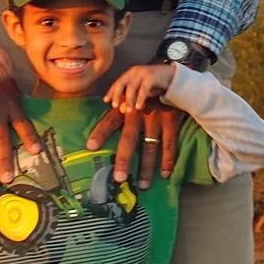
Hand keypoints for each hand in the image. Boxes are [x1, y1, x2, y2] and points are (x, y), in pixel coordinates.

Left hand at [88, 64, 181, 188]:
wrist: (172, 78)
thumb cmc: (146, 92)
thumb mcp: (131, 95)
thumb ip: (120, 106)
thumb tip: (104, 117)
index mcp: (126, 108)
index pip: (110, 121)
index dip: (100, 133)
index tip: (90, 147)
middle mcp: (139, 114)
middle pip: (129, 140)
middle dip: (124, 160)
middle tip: (119, 178)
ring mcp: (156, 118)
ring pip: (150, 147)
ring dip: (147, 167)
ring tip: (143, 185)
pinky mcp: (171, 120)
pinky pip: (170, 144)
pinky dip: (168, 159)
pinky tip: (165, 174)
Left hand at [104, 60, 176, 111]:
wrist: (172, 76)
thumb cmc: (155, 84)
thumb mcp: (141, 92)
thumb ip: (132, 99)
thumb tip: (121, 109)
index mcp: (130, 73)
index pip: (117, 83)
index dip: (111, 92)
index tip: (106, 101)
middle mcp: (134, 71)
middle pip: (121, 83)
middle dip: (116, 95)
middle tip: (114, 106)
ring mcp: (143, 73)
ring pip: (132, 87)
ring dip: (129, 100)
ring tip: (128, 111)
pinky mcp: (151, 76)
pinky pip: (143, 89)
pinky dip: (140, 98)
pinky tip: (138, 107)